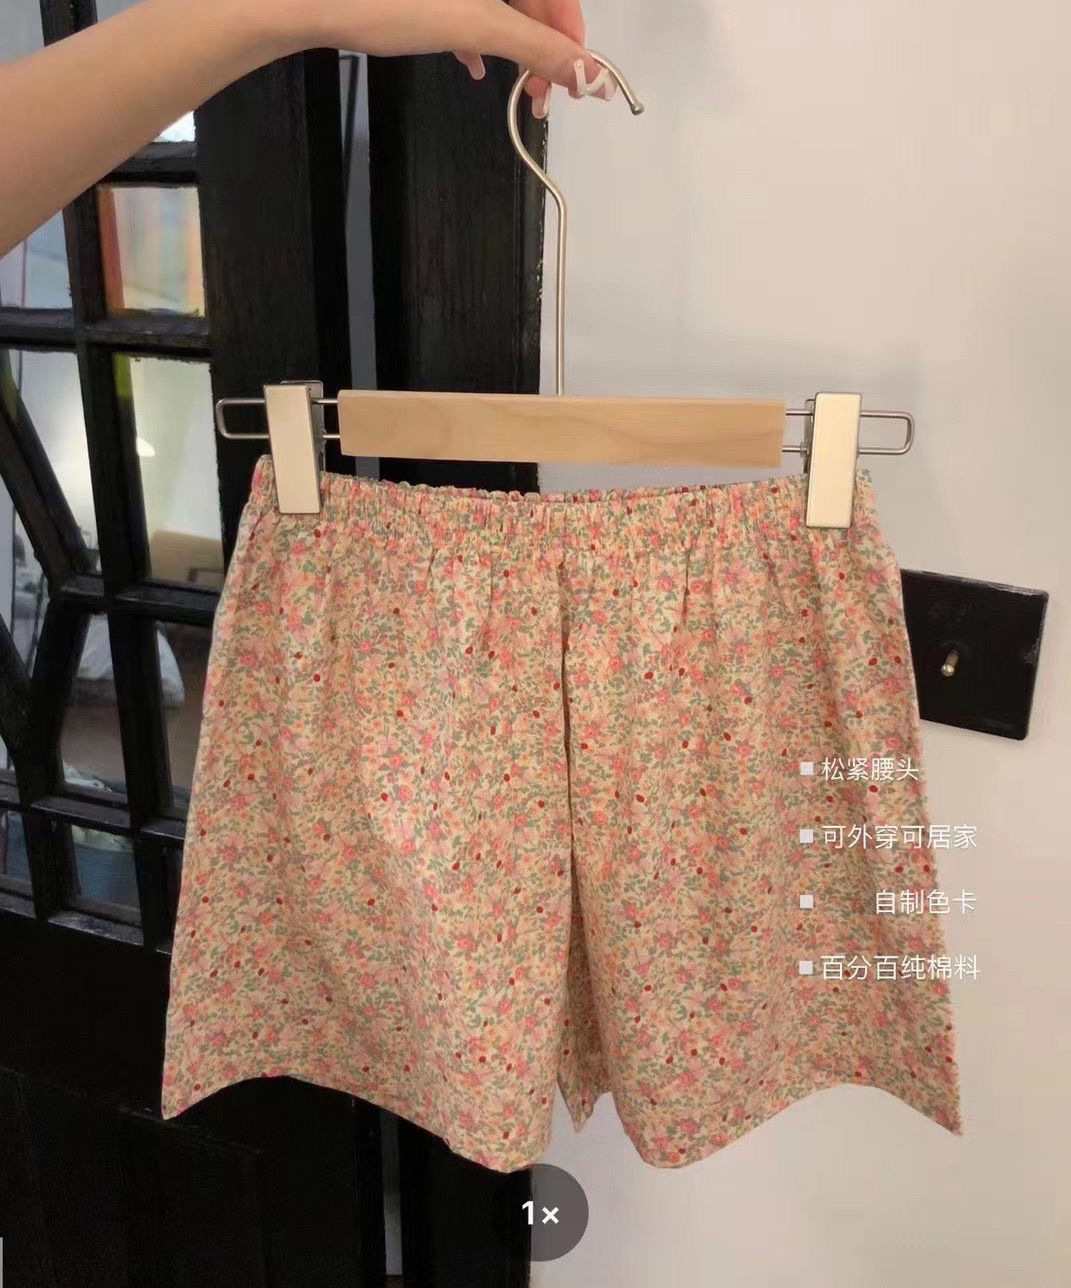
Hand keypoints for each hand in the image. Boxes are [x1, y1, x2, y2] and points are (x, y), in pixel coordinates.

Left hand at [292, 0, 615, 117]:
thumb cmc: (380, 0)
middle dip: (541, 48)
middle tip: (542, 95)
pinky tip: (474, 63)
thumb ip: (536, 48)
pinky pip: (471, 4)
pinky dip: (478, 35)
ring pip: (502, 5)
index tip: (580, 81)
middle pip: (533, 0)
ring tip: (516, 89)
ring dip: (513, 49)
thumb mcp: (474, 25)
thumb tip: (588, 71)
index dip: (572, 37)